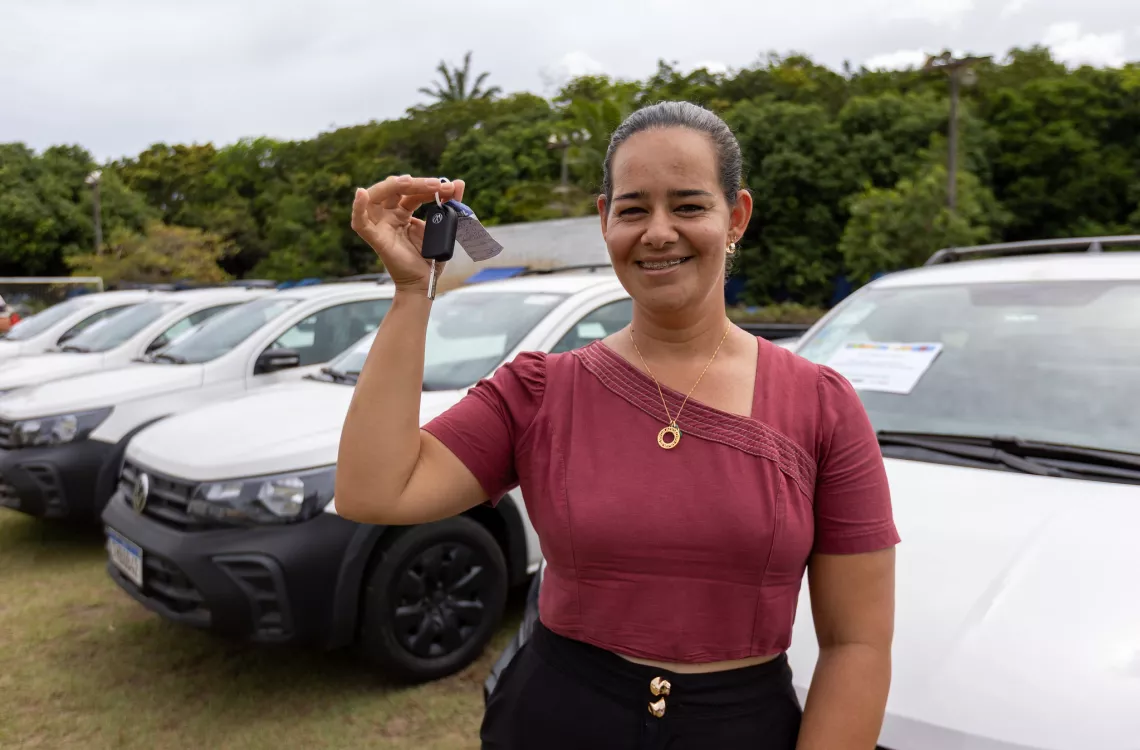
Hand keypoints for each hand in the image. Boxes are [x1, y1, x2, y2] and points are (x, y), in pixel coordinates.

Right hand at [351, 175, 465, 292]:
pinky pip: (360, 222)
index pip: (412, 192)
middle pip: (395, 189)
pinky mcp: (376, 239)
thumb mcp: (444, 228)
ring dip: (391, 185)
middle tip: (437, 184)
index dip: (429, 187)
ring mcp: (381, 226)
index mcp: (403, 214)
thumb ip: (451, 206)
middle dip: (417, 183)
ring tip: (409, 180)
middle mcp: (389, 216)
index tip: (450, 188)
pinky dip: (357, 207)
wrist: (425, 282)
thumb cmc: (431, 259)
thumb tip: (460, 183)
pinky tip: (361, 193)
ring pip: (376, 197)